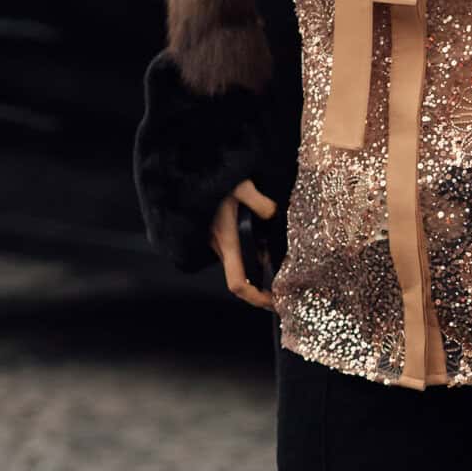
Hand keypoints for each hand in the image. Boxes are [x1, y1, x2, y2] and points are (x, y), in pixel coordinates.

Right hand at [210, 178, 277, 310]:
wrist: (182, 166)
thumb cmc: (209, 174)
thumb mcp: (242, 186)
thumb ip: (262, 203)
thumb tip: (274, 215)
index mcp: (226, 241)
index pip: (239, 284)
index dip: (257, 299)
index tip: (274, 304)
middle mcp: (218, 244)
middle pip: (245, 271)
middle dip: (266, 273)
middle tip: (289, 269)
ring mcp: (214, 237)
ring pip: (241, 254)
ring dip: (259, 253)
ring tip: (279, 240)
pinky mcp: (213, 227)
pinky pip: (234, 242)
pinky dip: (251, 240)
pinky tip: (262, 224)